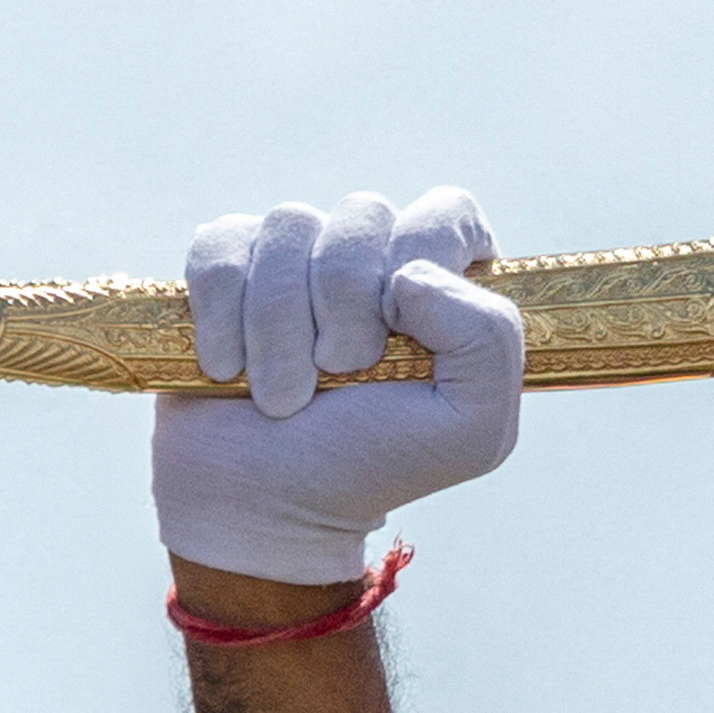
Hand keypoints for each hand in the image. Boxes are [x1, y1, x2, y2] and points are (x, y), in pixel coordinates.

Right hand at [150, 187, 526, 584]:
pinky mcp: (229, 266)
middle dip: (345, 303)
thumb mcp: (473, 430)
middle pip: (364, 214)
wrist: (266, 501)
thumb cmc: (374, 463)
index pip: (448, 211)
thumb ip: (491, 340)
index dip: (421, 255)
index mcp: (444, 284)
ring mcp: (299, 256)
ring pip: (289, 225)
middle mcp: (374, 257)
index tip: (398, 329)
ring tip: (282, 394)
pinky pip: (222, 245)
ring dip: (278, 323)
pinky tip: (229, 367)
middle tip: (338, 375)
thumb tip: (408, 272)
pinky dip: (222, 314)